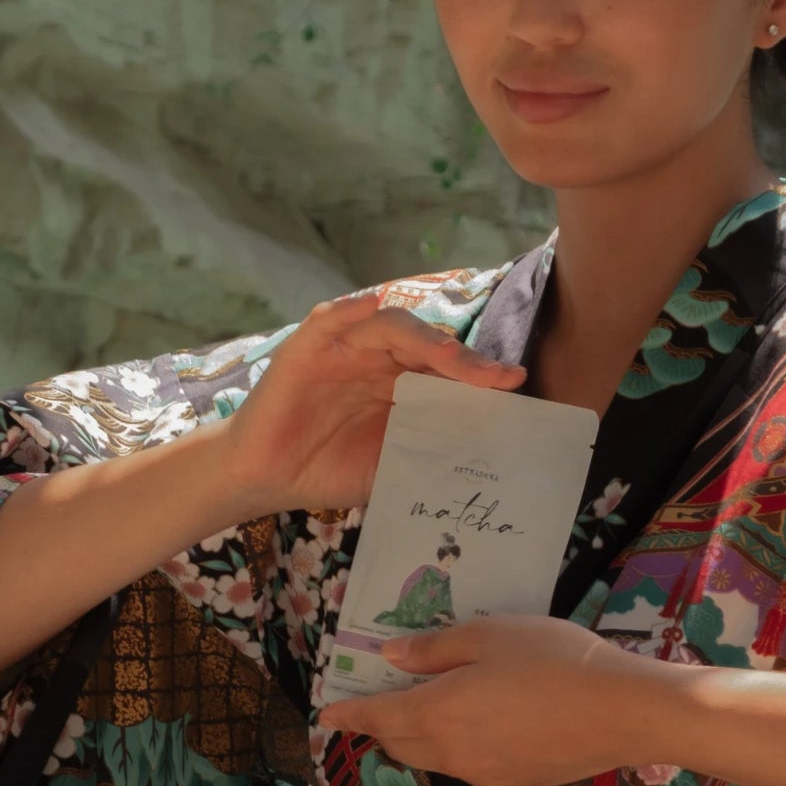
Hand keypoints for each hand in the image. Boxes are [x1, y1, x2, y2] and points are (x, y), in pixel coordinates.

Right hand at [219, 285, 525, 516]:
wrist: (269, 479)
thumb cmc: (329, 470)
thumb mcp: (391, 465)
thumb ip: (430, 452)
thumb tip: (485, 461)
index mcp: (402, 383)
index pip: (449, 370)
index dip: (482, 375)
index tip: (516, 386)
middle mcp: (378, 358)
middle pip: (429, 345)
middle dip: (465, 360)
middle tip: (499, 379)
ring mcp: (344, 349)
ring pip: (391, 328)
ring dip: (424, 340)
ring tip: (452, 358)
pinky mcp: (306, 349)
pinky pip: (330, 320)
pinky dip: (351, 311)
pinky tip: (371, 306)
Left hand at [313, 615, 641, 785]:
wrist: (621, 712)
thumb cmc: (553, 660)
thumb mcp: (489, 636)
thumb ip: (434, 649)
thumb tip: (391, 657)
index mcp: (436, 712)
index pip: (377, 718)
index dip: (349, 715)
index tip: (326, 715)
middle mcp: (450, 752)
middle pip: (399, 744)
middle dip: (380, 726)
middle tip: (375, 704)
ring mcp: (480, 774)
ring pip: (431, 758)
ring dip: (416, 738)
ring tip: (423, 711)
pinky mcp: (510, 784)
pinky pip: (464, 766)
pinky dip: (452, 748)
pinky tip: (476, 726)